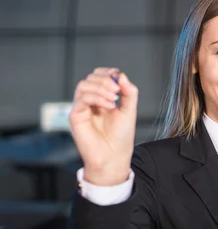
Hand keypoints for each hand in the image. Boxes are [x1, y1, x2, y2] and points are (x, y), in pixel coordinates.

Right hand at [69, 67, 138, 184]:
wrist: (114, 155)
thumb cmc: (121, 136)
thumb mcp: (130, 110)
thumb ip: (129, 92)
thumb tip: (121, 76)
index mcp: (102, 97)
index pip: (99, 76)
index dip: (107, 72)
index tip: (118, 78)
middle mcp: (90, 101)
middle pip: (90, 78)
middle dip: (105, 80)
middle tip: (117, 92)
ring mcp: (82, 107)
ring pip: (84, 85)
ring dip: (100, 88)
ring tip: (113, 100)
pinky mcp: (76, 115)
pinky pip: (81, 98)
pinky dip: (96, 97)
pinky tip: (108, 106)